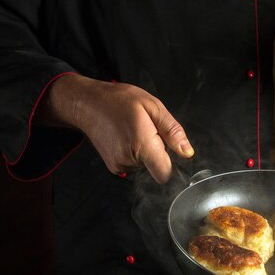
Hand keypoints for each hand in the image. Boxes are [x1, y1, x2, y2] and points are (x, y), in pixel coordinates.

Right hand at [37, 74, 193, 183]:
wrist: (88, 103)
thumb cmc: (119, 101)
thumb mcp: (153, 106)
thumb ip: (172, 131)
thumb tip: (187, 152)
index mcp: (141, 145)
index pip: (165, 174)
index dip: (173, 165)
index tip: (170, 150)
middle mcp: (129, 159)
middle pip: (157, 168)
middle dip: (159, 151)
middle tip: (147, 130)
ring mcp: (119, 165)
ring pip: (146, 166)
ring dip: (146, 151)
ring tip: (134, 130)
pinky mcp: (113, 167)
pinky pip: (134, 165)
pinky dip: (135, 154)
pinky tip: (126, 137)